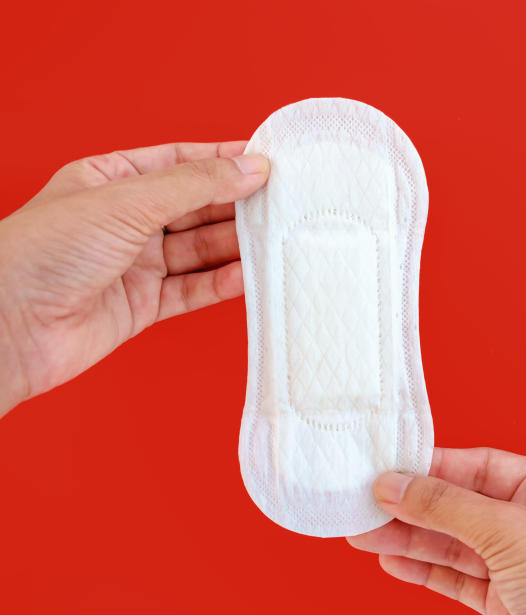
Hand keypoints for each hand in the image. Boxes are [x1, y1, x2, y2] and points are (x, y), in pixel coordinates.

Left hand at [0, 142, 268, 415]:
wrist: (8, 328)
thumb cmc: (42, 253)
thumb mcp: (126, 203)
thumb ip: (194, 185)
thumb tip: (249, 167)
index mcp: (109, 181)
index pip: (178, 162)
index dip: (222, 160)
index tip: (266, 160)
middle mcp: (124, 221)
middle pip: (195, 207)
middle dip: (237, 204)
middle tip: (283, 203)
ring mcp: (134, 264)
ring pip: (199, 250)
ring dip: (236, 246)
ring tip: (276, 239)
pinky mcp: (142, 305)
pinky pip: (193, 289)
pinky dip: (223, 284)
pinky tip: (251, 276)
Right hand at [347, 447, 525, 614]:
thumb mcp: (509, 531)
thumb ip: (448, 506)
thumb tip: (396, 485)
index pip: (481, 467)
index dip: (436, 467)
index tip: (392, 469)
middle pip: (460, 505)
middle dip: (413, 507)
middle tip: (367, 503)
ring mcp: (518, 564)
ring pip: (452, 544)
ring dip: (409, 539)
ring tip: (365, 533)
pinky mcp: (504, 601)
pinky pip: (455, 578)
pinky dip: (423, 570)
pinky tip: (394, 560)